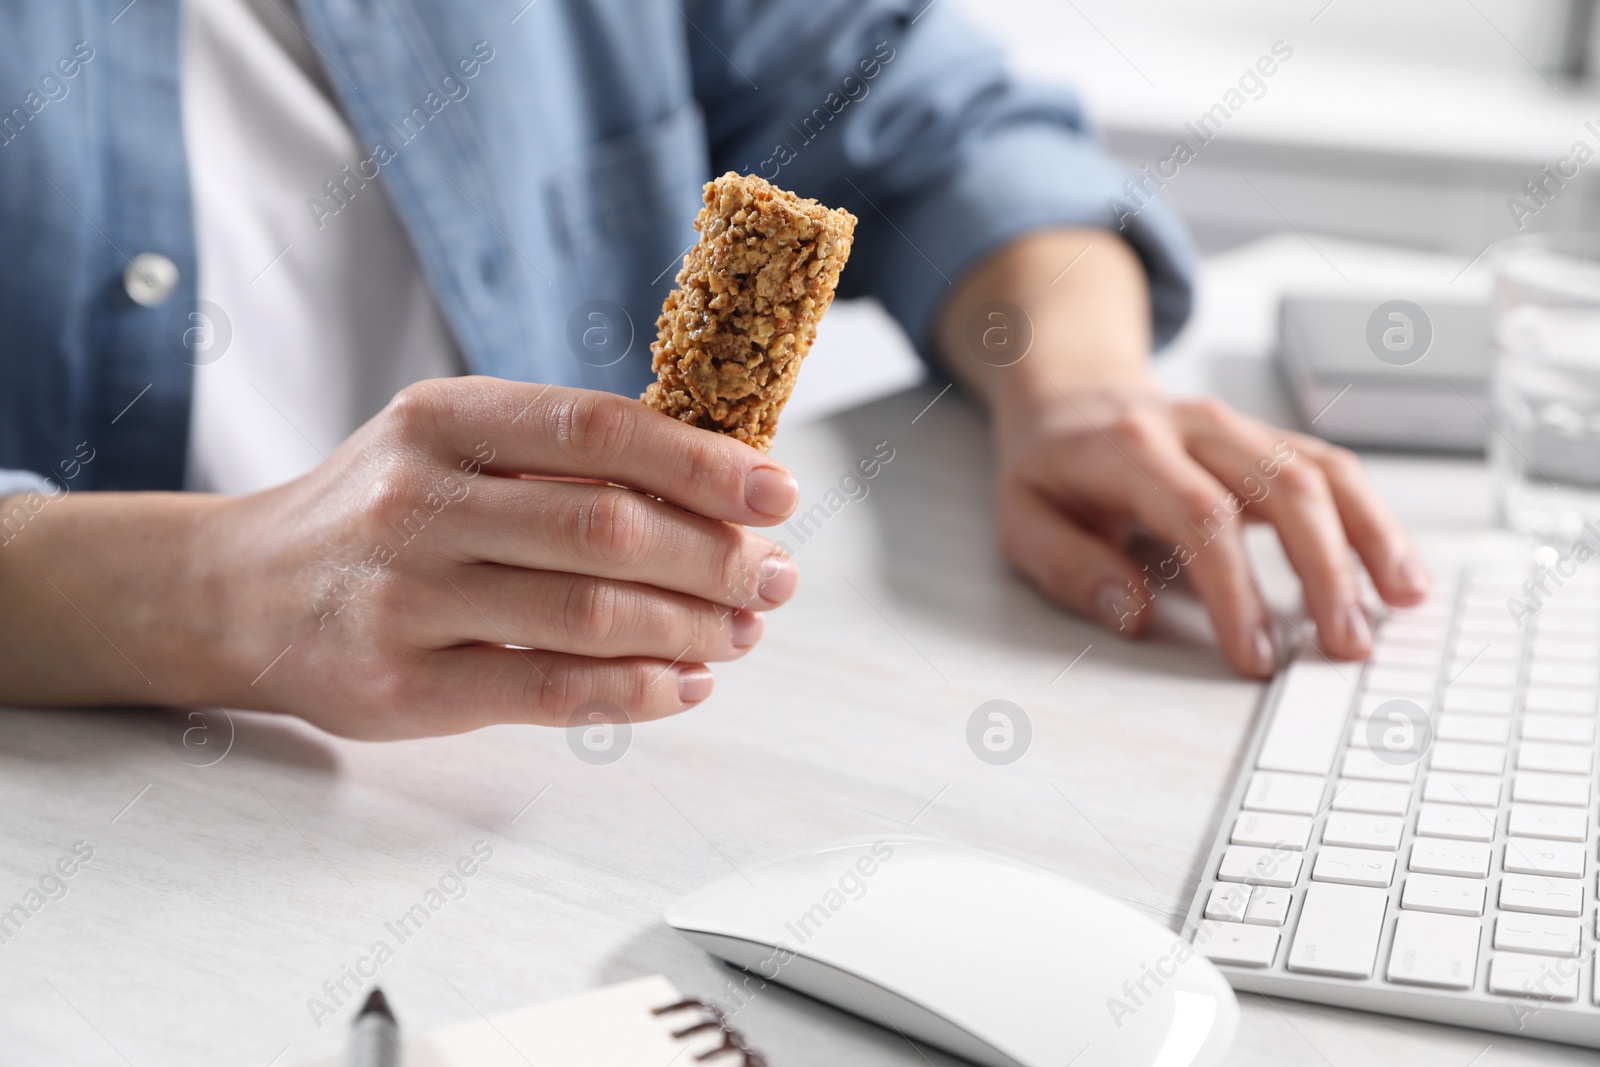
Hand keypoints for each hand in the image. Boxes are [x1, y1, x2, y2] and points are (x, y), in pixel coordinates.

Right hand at [0, 378, 800, 737]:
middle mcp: (417, 500)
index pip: (597, 428)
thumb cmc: (379, 511)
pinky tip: (686, 683)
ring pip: (588, 614)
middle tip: (776, 577)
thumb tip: (722, 480)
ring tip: (743, 631)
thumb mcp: (449, 446)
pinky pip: (548, 692)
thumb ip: (561, 457)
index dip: (702, 462)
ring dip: (691, 627)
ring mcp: (404, 598)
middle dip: (717, 557)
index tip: (777, 490)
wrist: (236, 593)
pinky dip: (637, 691)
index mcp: (442, 418)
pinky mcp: (401, 688)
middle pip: (606, 528)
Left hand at [990, 384, 1429, 674]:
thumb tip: (1131, 615)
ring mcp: (1240, 429)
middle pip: (1282, 488)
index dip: (1236, 589)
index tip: (1257, 656)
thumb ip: (1069, 567)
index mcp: (1130, 448)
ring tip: (1401, 604)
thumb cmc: (1050, 470)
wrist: (1071, 397)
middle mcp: (1196, 428)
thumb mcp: (1022, 519)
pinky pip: (1333, 471)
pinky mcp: (1269, 440)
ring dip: (1369, 539)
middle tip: (1344, 646)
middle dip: (1323, 570)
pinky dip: (1373, 520)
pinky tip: (1400, 571)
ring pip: (1322, 472)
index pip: (1200, 517)